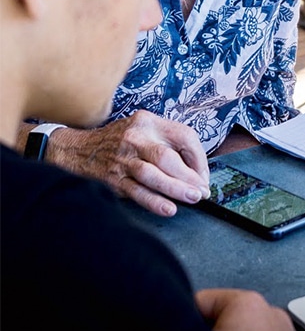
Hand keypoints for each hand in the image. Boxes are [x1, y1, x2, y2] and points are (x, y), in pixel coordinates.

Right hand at [42, 110, 210, 215]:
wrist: (75, 150)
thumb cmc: (119, 142)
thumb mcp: (143, 130)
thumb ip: (168, 143)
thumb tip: (197, 171)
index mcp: (148, 122)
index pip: (183, 136)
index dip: (199, 158)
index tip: (204, 175)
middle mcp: (135, 138)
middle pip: (167, 157)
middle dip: (189, 176)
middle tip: (202, 191)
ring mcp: (122, 159)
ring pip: (152, 175)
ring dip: (175, 189)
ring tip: (193, 198)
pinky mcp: (112, 178)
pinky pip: (136, 191)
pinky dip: (154, 201)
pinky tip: (168, 208)